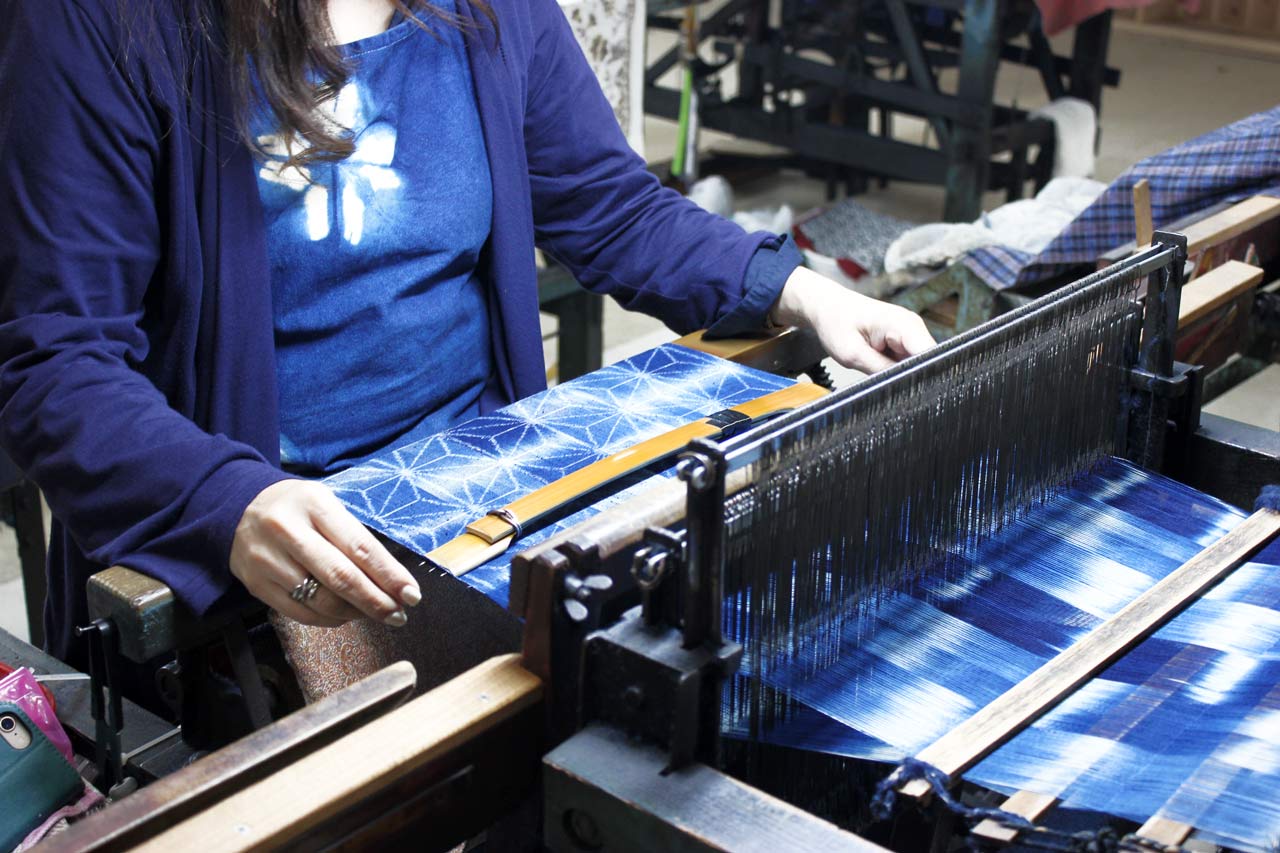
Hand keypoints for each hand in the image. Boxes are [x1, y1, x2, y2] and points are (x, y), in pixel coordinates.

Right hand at [230, 479, 421, 627]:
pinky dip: (329, 619)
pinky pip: (300, 613)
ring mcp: (268, 560)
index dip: (389, 575)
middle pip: (341, 577)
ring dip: (355, 613)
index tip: (412, 594)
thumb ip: (354, 537)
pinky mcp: (255, 585)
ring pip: (320, 600)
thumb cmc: (298, 508)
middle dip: (376, 601)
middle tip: (399, 615)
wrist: (236, 509)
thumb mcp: (326, 505)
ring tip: (375, 614)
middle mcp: (288, 531)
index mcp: (314, 504)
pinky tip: (346, 615)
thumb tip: (393, 578)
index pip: (359, 546)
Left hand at [771, 266, 935, 371]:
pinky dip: (895, 371)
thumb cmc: (836, 321)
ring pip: (917, 366)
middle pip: (928, 363)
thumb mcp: (852, 353)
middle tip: (883, 382)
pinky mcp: (903, 343)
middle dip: (911, 378)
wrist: (828, 307)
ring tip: (874, 370)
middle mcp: (913, 327)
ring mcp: (910, 335)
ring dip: (901, 375)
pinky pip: (908, 364)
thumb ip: (880, 371)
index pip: (931, 355)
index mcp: (904, 324)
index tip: (909, 390)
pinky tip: (877, 367)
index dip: (925, 376)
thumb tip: (902, 386)